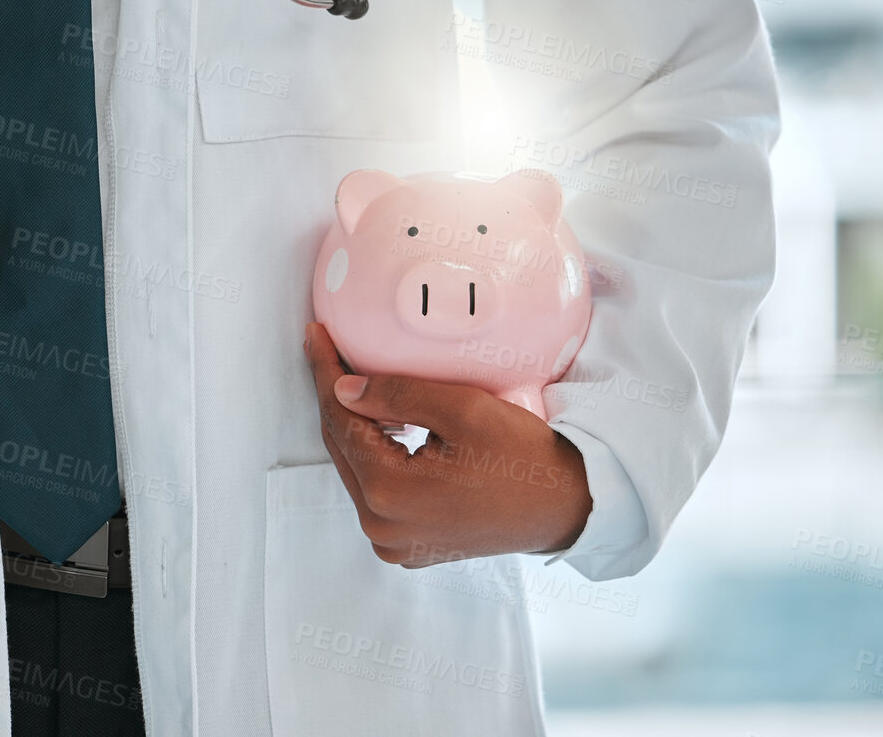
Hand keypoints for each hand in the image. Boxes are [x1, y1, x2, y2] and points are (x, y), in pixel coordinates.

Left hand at [303, 322, 592, 567]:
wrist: (567, 505)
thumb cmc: (524, 458)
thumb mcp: (463, 411)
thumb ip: (396, 395)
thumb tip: (343, 388)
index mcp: (389, 493)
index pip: (341, 419)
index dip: (326, 371)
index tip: (316, 336)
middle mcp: (381, 527)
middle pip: (342, 446)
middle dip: (335, 396)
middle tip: (329, 350)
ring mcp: (394, 543)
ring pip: (355, 468)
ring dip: (353, 425)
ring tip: (351, 380)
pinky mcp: (409, 546)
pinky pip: (375, 490)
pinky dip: (372, 455)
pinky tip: (379, 423)